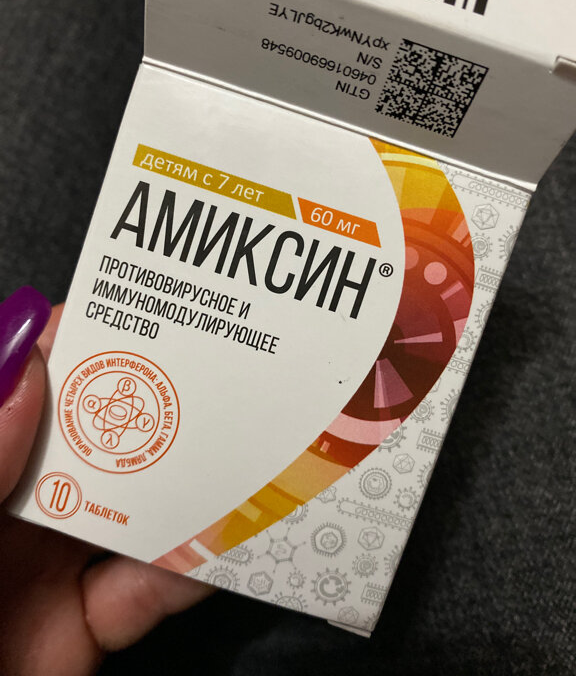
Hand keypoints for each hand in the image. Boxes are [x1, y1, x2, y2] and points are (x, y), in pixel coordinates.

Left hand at [0, 289, 211, 674]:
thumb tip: (27, 358)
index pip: (21, 395)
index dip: (64, 349)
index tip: (126, 310)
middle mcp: (3, 513)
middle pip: (84, 444)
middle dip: (144, 406)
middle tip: (214, 367)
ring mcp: (42, 573)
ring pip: (126, 509)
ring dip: (183, 482)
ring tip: (242, 440)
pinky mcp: (81, 631)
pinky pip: (145, 590)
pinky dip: (188, 570)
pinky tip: (226, 545)